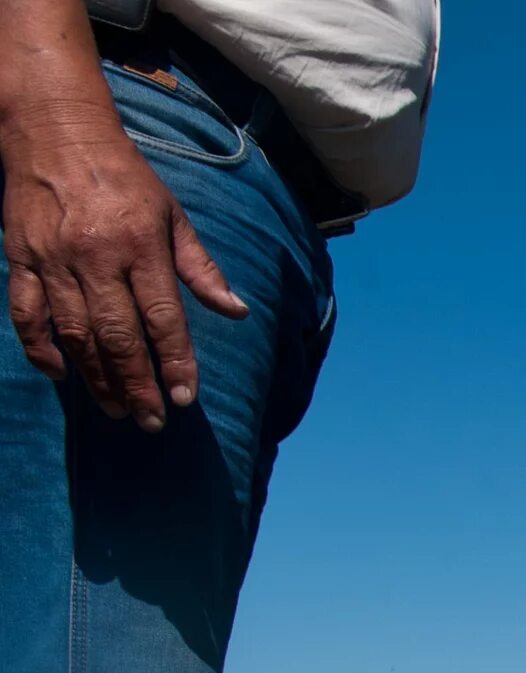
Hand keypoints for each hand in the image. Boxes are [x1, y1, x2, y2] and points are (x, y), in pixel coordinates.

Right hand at [4, 118, 244, 428]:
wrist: (55, 131)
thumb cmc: (124, 177)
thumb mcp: (173, 215)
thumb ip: (201, 268)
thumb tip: (237, 311)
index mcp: (140, 246)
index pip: (163, 318)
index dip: (175, 362)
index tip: (184, 398)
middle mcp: (96, 256)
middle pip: (118, 336)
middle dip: (137, 385)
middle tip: (150, 421)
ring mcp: (54, 259)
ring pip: (74, 332)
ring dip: (96, 377)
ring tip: (117, 408)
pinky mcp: (20, 256)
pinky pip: (26, 311)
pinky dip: (40, 347)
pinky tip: (60, 375)